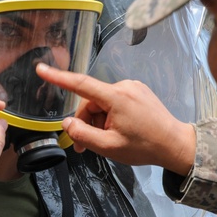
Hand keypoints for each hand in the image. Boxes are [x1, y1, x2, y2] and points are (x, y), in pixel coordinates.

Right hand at [35, 63, 194, 173]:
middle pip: (91, 101)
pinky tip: (119, 131)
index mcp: (116, 97)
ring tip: (107, 140)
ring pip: (102, 103)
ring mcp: (133, 87)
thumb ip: (83, 135)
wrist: (175, 145)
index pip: (80, 84)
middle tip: (85, 146)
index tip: (41, 69)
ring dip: (98, 121)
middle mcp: (124, 86)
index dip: (58, 77)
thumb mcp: (109, 147)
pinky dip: (110, 116)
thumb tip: (66, 124)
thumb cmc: (144, 147)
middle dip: (86, 122)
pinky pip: (114, 101)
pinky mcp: (138, 91)